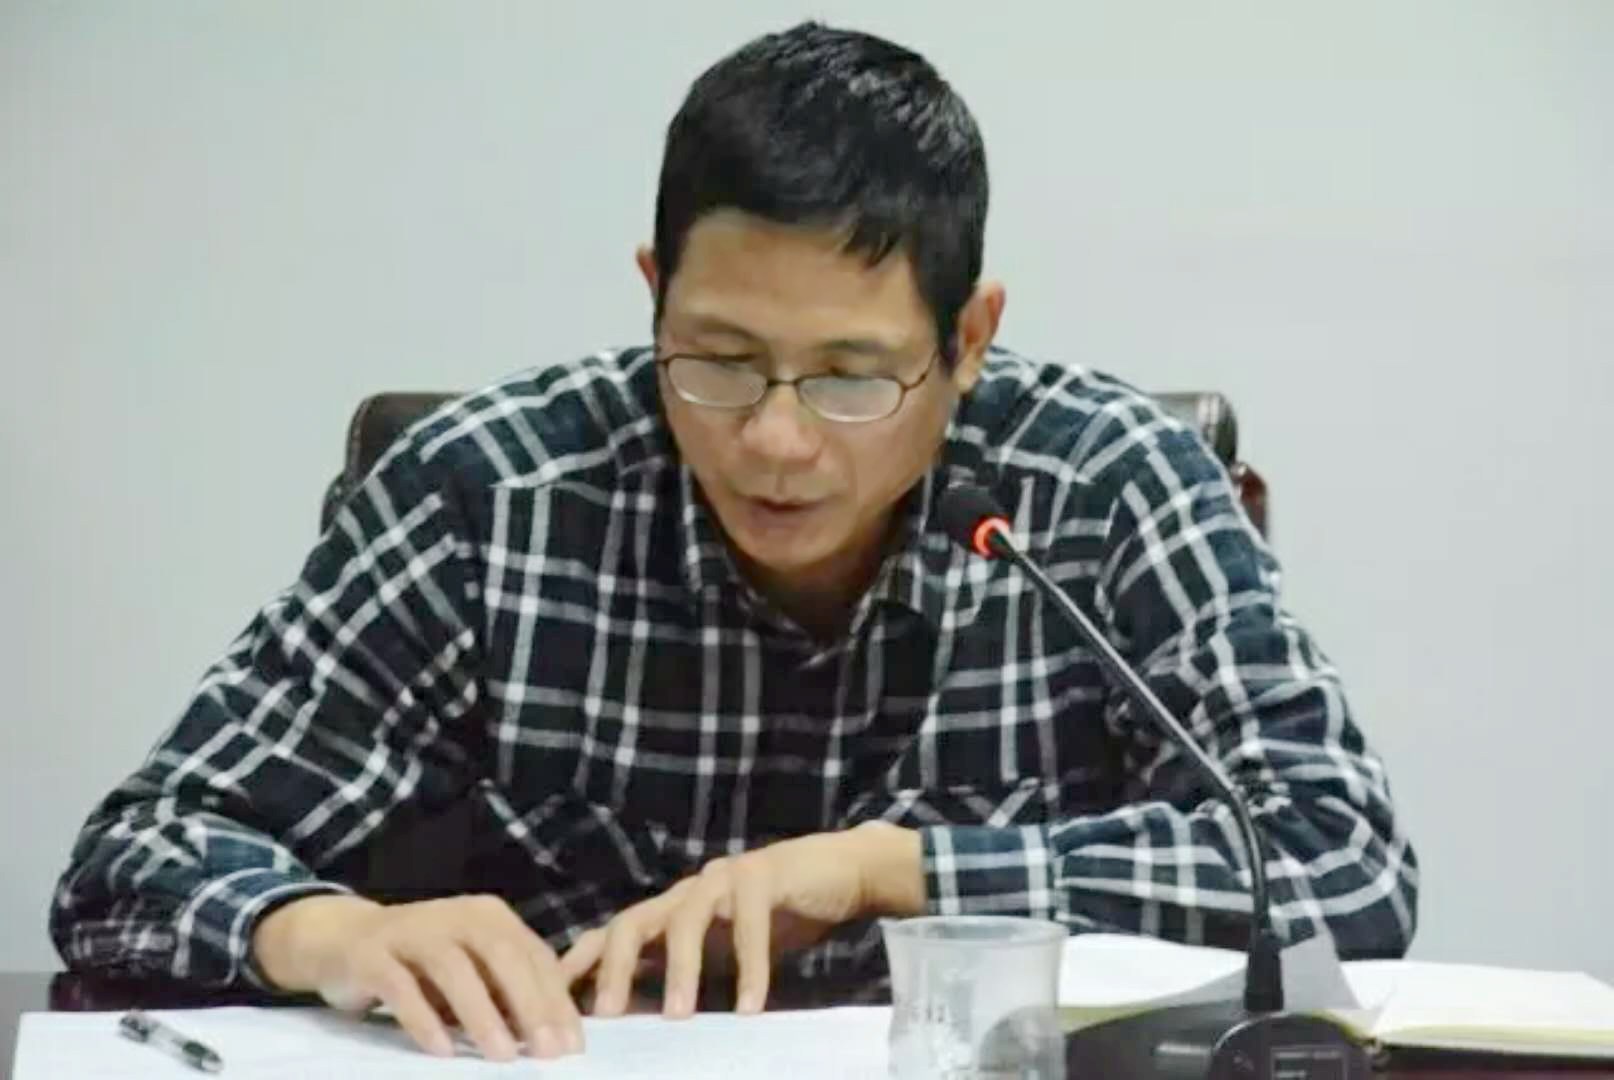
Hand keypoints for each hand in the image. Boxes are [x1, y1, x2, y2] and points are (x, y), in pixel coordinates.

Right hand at [252, 893, 581, 1060]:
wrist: (344, 938)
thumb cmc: (422, 962)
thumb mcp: (472, 969)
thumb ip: (506, 990)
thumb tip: (552, 1033)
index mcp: (490, 917)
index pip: (534, 955)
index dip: (557, 1000)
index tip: (573, 1045)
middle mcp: (456, 915)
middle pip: (503, 955)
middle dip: (531, 1005)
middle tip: (549, 1051)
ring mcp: (413, 931)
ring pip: (454, 969)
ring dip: (482, 1014)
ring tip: (503, 1057)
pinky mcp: (373, 954)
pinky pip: (401, 986)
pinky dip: (423, 1019)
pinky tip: (442, 1052)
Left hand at [560, 822, 921, 1018]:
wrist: (838, 872)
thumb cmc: (777, 917)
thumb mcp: (723, 954)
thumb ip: (684, 975)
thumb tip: (642, 1023)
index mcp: (670, 912)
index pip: (610, 936)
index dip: (578, 966)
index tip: (552, 1006)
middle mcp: (686, 892)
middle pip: (632, 922)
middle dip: (614, 968)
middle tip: (607, 1015)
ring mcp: (722, 880)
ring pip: (686, 918)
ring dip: (681, 968)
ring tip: (679, 1015)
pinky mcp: (763, 876)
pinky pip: (751, 923)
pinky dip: (751, 966)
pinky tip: (751, 1005)